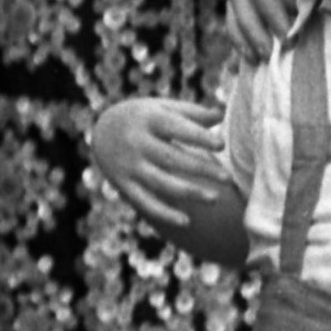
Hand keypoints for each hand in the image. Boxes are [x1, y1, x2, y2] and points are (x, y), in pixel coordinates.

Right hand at [94, 95, 237, 245]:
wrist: (102, 131)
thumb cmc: (145, 118)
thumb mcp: (163, 108)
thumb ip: (193, 113)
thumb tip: (223, 115)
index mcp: (149, 119)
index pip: (176, 128)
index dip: (199, 137)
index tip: (221, 144)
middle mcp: (136, 142)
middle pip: (171, 158)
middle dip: (200, 168)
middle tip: (228, 178)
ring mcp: (129, 165)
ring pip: (161, 183)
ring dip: (189, 192)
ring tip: (216, 198)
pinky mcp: (123, 185)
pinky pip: (145, 202)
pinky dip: (164, 214)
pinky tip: (186, 222)